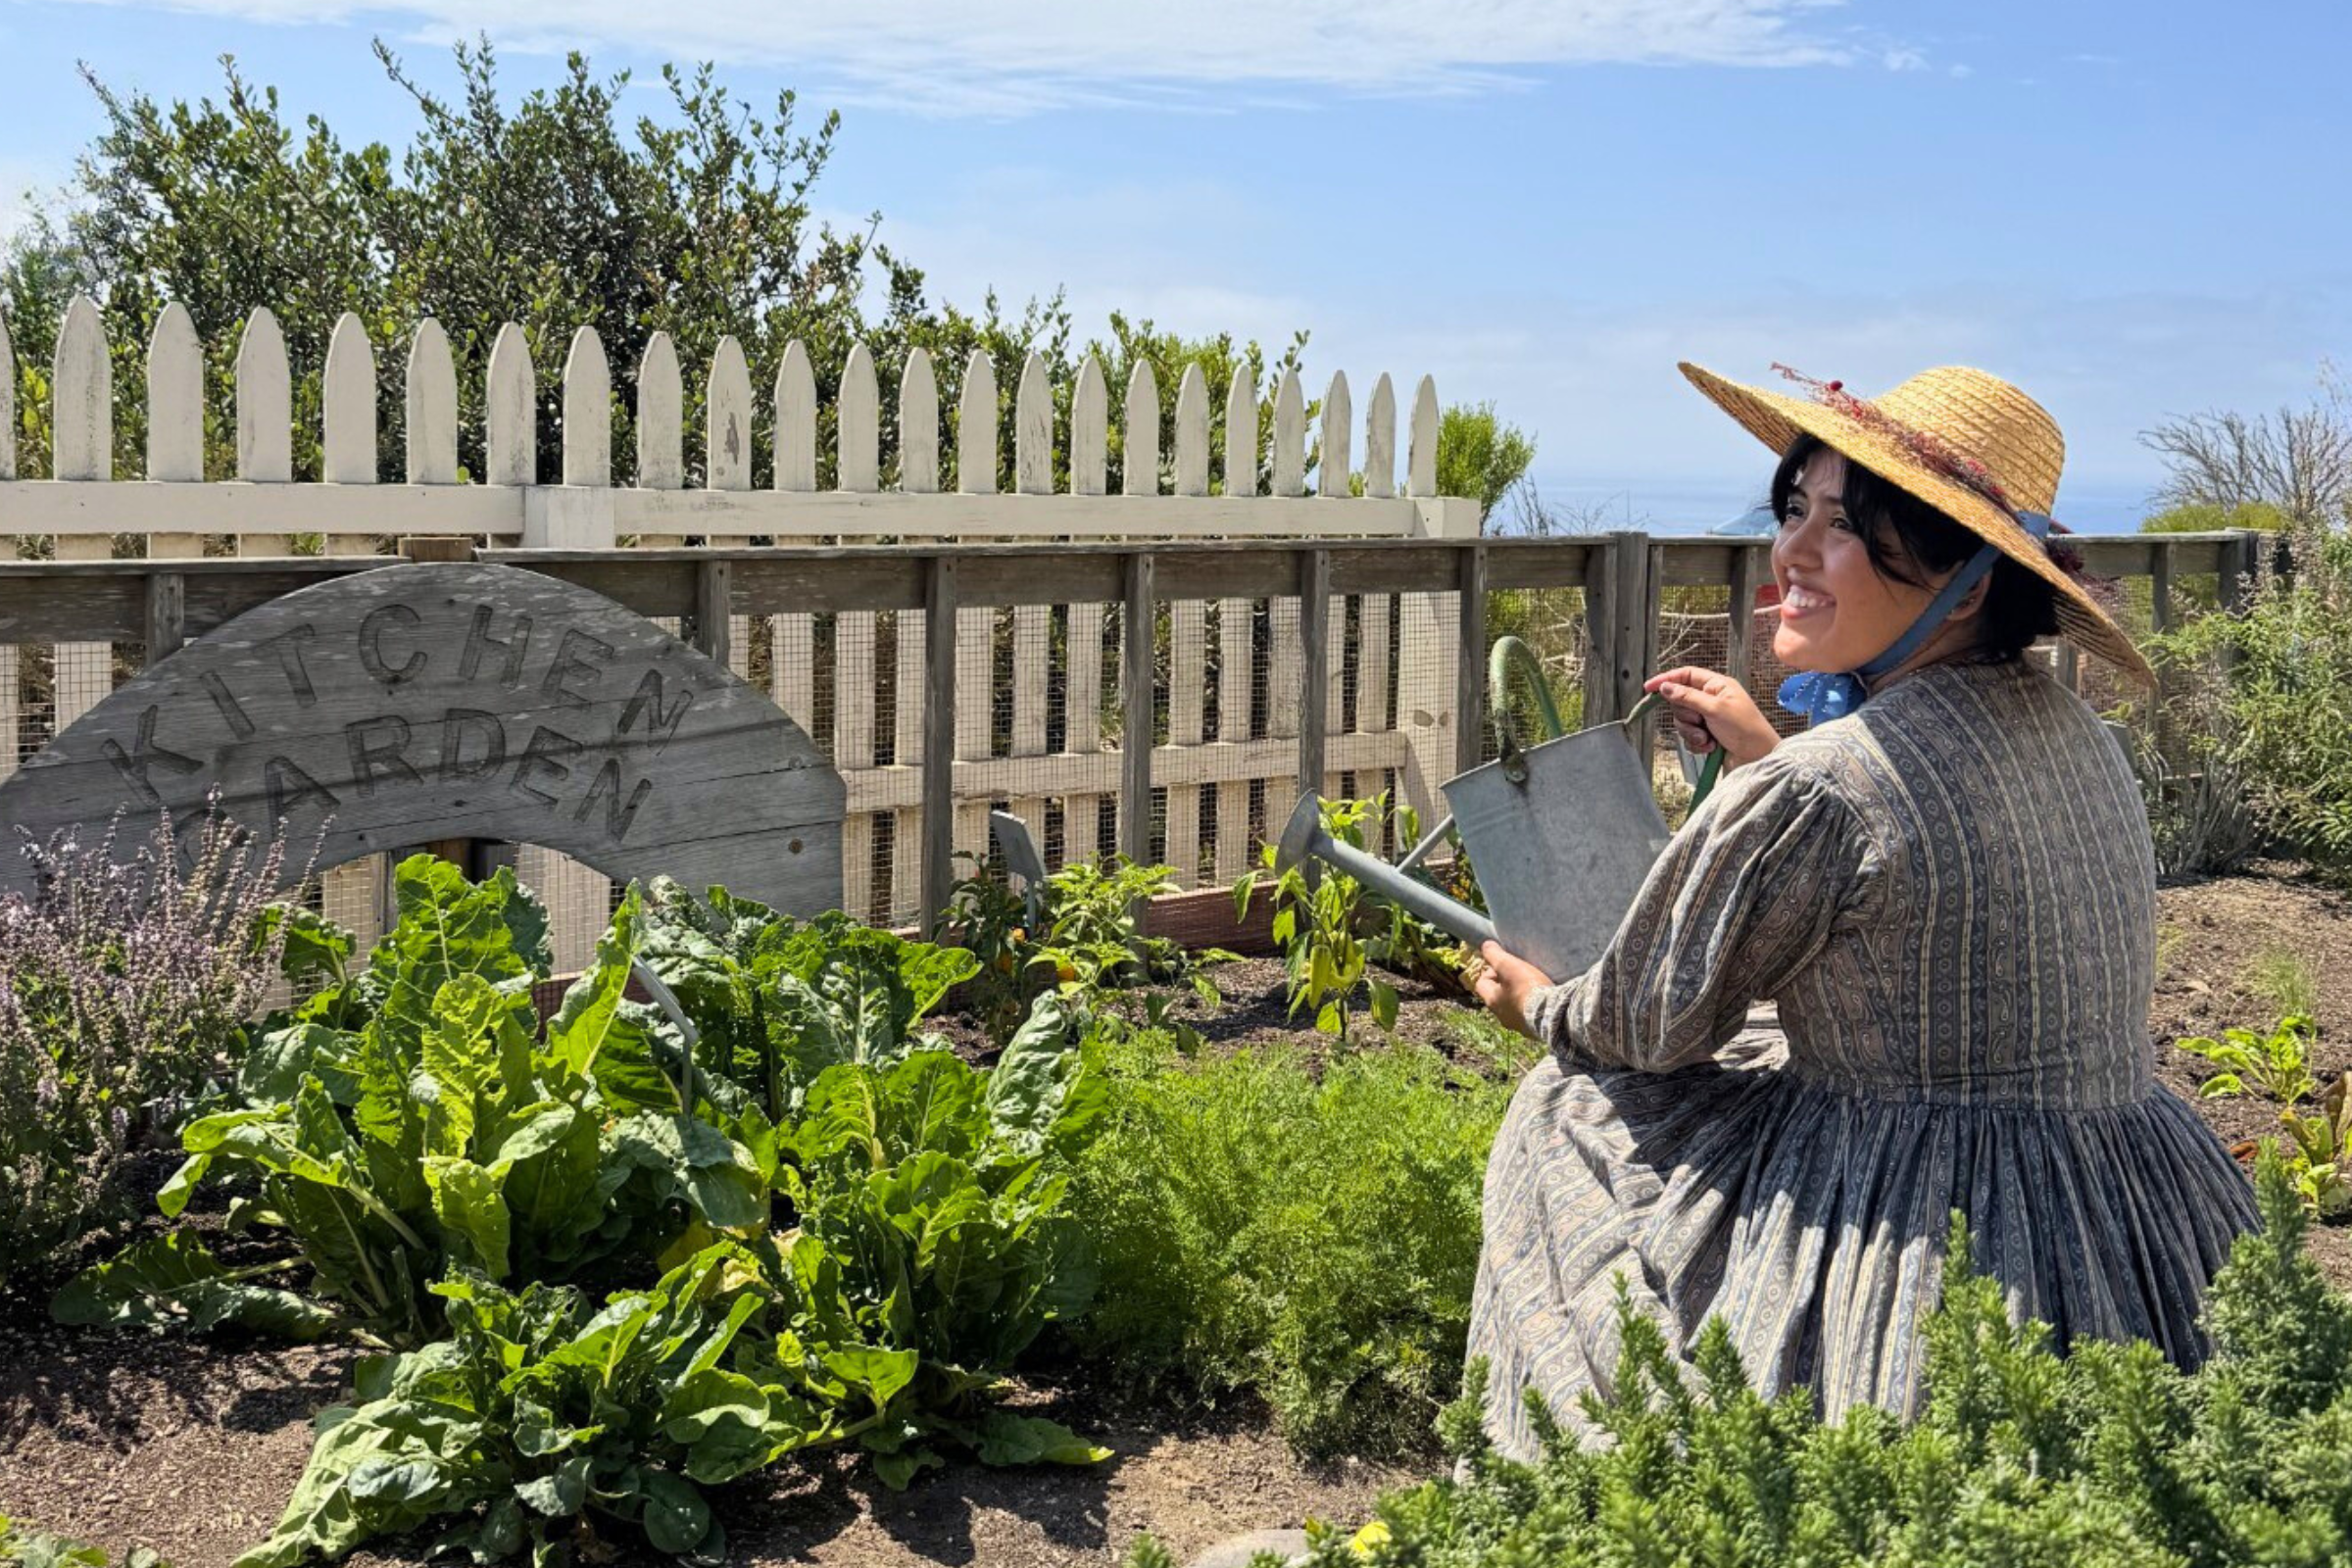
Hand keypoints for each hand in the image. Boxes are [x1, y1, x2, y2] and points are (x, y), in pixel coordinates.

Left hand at [1469, 941, 1552, 1040]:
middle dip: (1505, 984)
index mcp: (1492, 1002)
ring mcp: (1518, 1025)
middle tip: (1519, 973)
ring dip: (1519, 997)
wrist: (1552, 1013)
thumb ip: (1494, 954)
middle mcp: (1501, 1016)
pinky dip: (1532, 1007)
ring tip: (1532, 986)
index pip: (1481, 984)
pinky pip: (1529, 1016)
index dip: (1490, 971)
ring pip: (1513, 1007)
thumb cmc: (1527, 988)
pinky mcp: (1533, 1030)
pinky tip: (1542, 1000)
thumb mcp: (1507, 965)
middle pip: (1498, 996)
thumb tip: (1485, 945)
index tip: (1504, 965)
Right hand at [1643, 667, 1778, 768]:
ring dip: (1692, 732)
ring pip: (1682, 721)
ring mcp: (1709, 718)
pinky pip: (1688, 737)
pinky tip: (1711, 747)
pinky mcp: (1707, 735)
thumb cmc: (1745, 729)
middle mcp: (1712, 699)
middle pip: (1680, 700)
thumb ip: (1688, 697)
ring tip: (1708, 739)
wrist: (1758, 758)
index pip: (1686, 675)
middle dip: (1686, 715)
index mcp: (1717, 686)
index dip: (1667, 680)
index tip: (1649, 688)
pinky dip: (1696, 743)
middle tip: (1700, 722)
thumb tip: (1665, 686)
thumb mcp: (1715, 709)